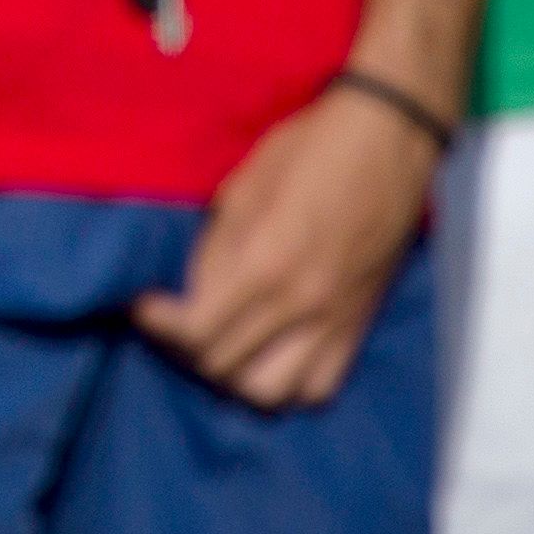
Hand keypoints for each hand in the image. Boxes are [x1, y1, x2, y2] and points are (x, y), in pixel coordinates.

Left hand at [133, 86, 438, 406]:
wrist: (388, 141)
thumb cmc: (310, 150)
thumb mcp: (243, 189)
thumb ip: (215, 251)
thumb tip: (195, 295)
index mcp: (265, 265)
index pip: (199, 332)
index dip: (161, 326)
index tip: (146, 307)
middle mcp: (300, 305)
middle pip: (226, 368)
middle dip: (188, 350)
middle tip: (177, 322)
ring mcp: (334, 321)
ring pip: (272, 392)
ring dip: (237, 377)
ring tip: (224, 346)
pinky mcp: (359, 325)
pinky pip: (319, 386)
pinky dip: (289, 383)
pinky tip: (272, 356)